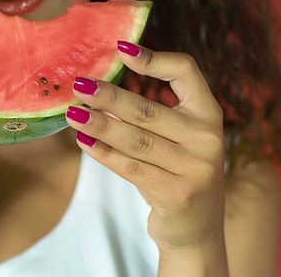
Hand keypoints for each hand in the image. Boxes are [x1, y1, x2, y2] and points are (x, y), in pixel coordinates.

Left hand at [65, 41, 227, 274]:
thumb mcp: (175, 140)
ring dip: (99, 125)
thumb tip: (97, 91)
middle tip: (78, 85)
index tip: (120, 49)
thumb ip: (148, 116)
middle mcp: (207, 139)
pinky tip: (83, 141)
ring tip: (73, 113)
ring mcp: (196, 169)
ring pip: (136, 140)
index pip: (186, 72)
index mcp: (208, 115)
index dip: (154, 58)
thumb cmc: (176, 173)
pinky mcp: (179, 195)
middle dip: (109, 96)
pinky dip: (104, 153)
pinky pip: (131, 168)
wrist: (196, 231)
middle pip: (150, 110)